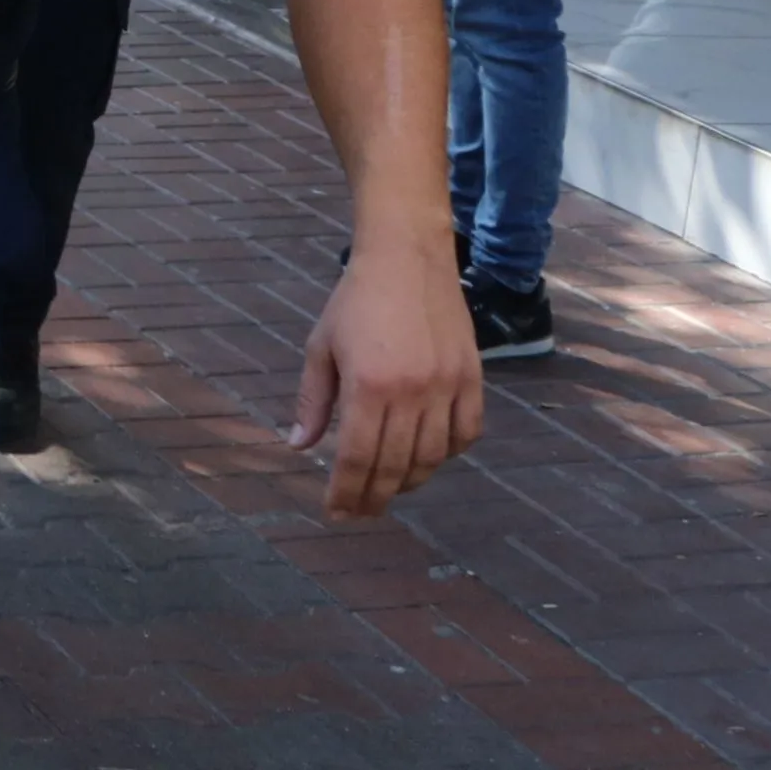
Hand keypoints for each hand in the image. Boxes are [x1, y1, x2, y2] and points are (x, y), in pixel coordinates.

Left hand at [288, 219, 482, 518]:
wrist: (408, 257)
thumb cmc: (355, 301)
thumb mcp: (321, 348)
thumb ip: (313, 400)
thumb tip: (298, 445)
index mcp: (367, 386)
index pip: (357, 458)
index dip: (346, 492)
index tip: (336, 512)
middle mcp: (412, 392)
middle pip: (395, 466)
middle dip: (374, 496)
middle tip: (360, 511)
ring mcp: (447, 386)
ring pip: (432, 456)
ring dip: (410, 481)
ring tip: (389, 489)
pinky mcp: (472, 377)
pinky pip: (466, 433)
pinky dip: (447, 454)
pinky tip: (427, 459)